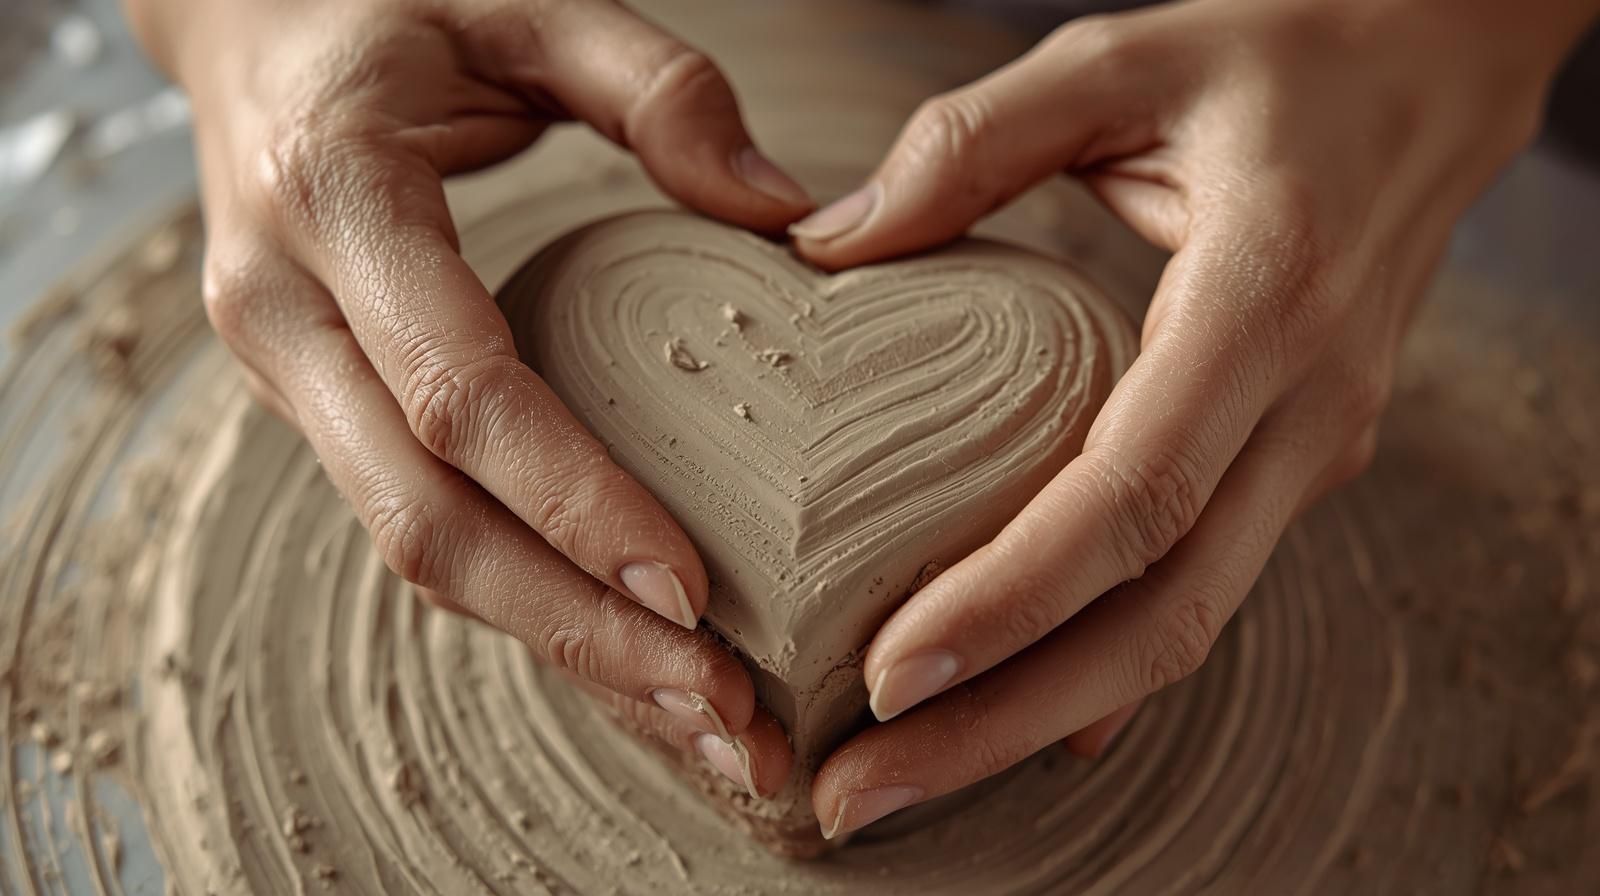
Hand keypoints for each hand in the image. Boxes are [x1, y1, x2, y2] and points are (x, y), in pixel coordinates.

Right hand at [123, 0, 815, 795]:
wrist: (243, 27)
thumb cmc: (388, 6)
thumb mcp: (523, 4)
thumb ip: (656, 89)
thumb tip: (786, 211)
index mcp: (334, 198)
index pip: (456, 392)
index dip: (571, 500)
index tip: (689, 589)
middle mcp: (288, 312)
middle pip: (424, 521)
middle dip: (573, 629)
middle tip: (716, 708)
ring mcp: (290, 373)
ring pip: (414, 551)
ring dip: (555, 644)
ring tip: (692, 714)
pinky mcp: (319, 405)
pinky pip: (420, 526)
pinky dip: (522, 602)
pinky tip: (616, 651)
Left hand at [792, 0, 1598, 835]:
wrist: (1438, 69)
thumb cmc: (1280, 52)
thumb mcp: (1121, 55)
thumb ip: (970, 143)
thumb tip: (824, 241)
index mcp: (1266, 300)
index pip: (1136, 494)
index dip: (1012, 599)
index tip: (886, 676)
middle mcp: (1308, 406)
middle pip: (1157, 615)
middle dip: (1000, 722)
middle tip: (855, 796)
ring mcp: (1317, 449)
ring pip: (1182, 629)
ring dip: (1038, 720)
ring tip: (903, 777)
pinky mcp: (1296, 462)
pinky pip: (1201, 590)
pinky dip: (1105, 669)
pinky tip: (1018, 723)